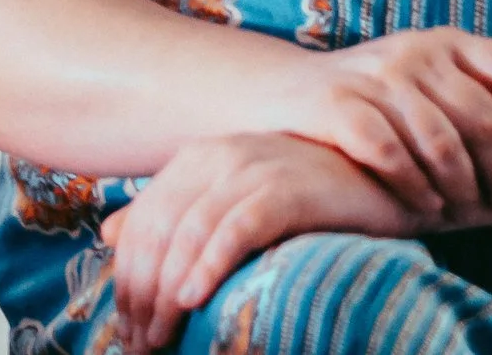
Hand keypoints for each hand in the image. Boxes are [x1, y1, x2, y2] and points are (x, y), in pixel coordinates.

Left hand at [103, 133, 416, 354]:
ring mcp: (252, 167)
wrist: (381, 177)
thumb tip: (110, 234)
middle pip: (159, 231)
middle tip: (138, 345)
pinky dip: (209, 263)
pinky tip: (192, 299)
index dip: (125, 278)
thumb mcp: (233, 198)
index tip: (124, 329)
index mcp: (196, 158)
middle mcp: (217, 155)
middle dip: (141, 294)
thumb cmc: (306, 195)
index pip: (142, 223)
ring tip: (158, 337)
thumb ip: (176, 210)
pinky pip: (236, 228)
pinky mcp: (287, 188)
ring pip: (190, 233)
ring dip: (166, 292)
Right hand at [252, 26, 491, 220]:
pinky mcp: (336, 104)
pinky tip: (423, 205)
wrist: (285, 94)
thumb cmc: (379, 103)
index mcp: (450, 41)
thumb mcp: (433, 83)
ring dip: (461, 187)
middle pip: (486, 118)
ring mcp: (375, 75)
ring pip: (441, 141)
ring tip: (463, 211)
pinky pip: (388, 152)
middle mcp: (417, 51)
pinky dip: (413, 186)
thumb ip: (481, 99)